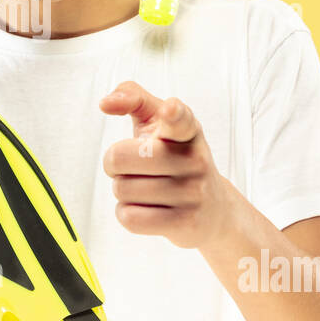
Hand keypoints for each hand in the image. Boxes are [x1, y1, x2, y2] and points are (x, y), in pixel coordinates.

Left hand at [99, 81, 228, 248]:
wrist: (213, 210)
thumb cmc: (174, 157)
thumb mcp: (159, 123)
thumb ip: (134, 98)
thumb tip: (106, 102)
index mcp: (188, 131)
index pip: (180, 120)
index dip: (172, 114)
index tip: (169, 109)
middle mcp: (195, 160)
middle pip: (120, 157)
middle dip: (113, 163)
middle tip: (132, 167)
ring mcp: (193, 193)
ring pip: (122, 189)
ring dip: (122, 190)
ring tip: (146, 188)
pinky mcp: (185, 223)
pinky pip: (129, 217)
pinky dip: (126, 213)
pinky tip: (147, 209)